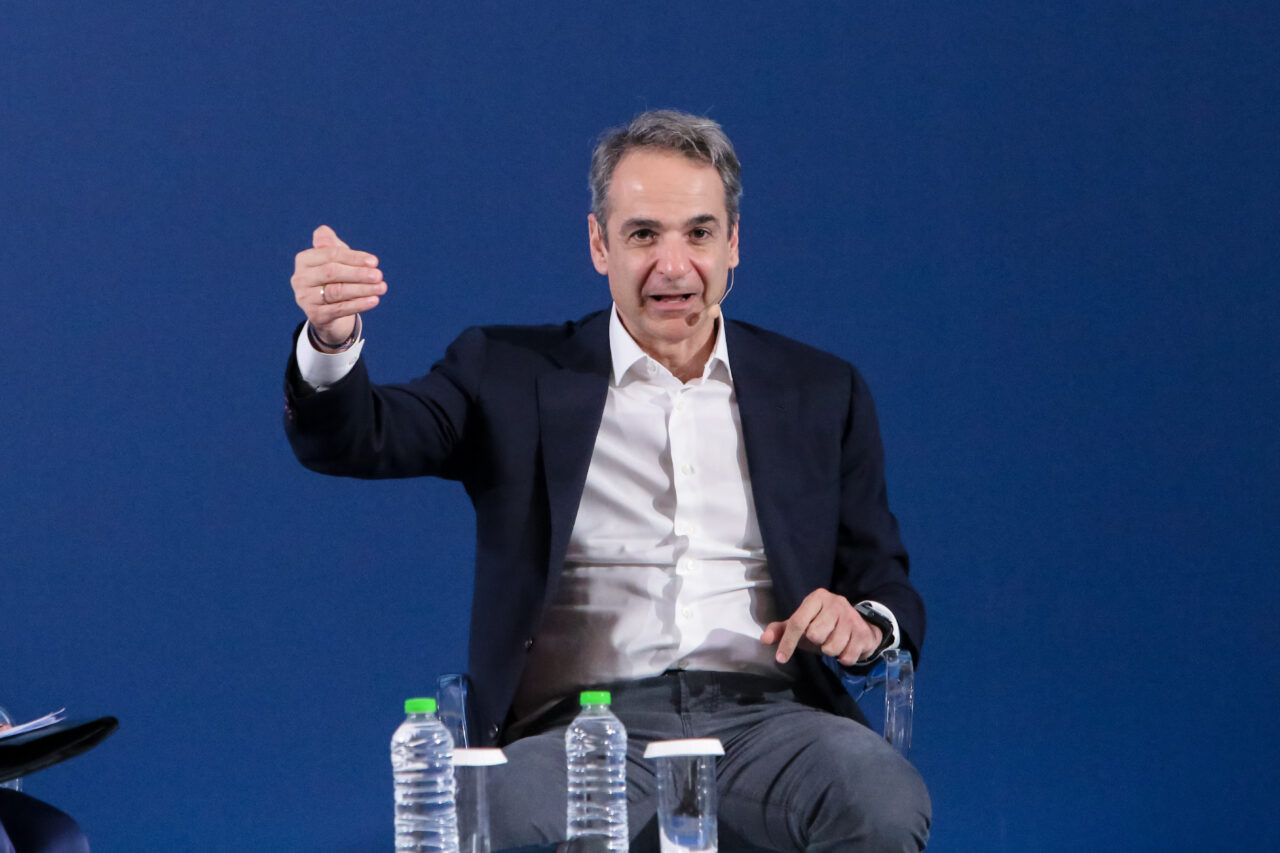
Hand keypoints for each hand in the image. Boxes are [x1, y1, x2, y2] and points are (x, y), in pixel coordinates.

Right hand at [291, 225, 386, 347]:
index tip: (374, 262)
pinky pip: (339, 309)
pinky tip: (374, 300)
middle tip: (379, 275)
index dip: (354, 258)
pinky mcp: (315, 315)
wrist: (328, 310)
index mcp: (304, 260)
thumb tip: (324, 231)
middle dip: (358, 274)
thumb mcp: (333, 258)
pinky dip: (359, 305)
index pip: (330, 255)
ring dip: (362, 289)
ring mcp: (305, 298)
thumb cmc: (334, 277)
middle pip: (332, 273)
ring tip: (382, 288)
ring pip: (337, 292)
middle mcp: (300, 278)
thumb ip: (330, 244)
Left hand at [760, 588, 882, 665]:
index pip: (797, 622)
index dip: (787, 642)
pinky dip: (844, 658)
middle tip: (822, 637)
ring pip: (831, 648)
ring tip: (834, 642)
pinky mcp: (864, 633)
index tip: (780, 658)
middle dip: (816, 643)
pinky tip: (845, 648)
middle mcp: (836, 603)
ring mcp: (852, 617)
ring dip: (830, 651)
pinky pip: (847, 657)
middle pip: (814, 636)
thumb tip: (764, 640)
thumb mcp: (802, 624)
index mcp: (817, 597)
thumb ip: (781, 630)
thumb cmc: (823, 624)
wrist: (859, 626)